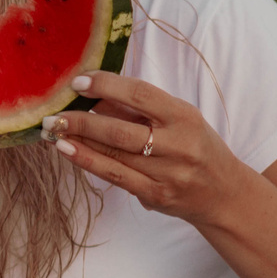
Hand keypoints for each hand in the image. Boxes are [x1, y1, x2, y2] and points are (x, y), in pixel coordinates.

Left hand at [43, 72, 249, 224]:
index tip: (78, 82)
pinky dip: (87, 161)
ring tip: (52, 130)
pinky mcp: (156, 195)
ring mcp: (167, 173)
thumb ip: (139, 108)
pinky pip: (115, 176)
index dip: (106, 85)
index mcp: (184, 116)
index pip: (140, 95)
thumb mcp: (177, 119)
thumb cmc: (194, 146)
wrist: (223, 193)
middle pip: (120, 130)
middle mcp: (178, 145)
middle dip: (81, 120)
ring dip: (78, 140)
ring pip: (113, 154)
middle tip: (54, 114)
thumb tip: (93, 94)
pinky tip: (66, 150)